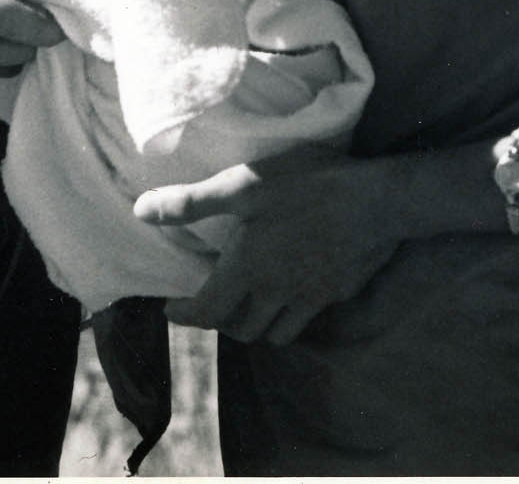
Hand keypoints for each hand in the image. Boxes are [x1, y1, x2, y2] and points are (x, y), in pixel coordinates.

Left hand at [137, 152, 401, 343]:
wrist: (377, 201)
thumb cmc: (307, 186)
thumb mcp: (245, 185)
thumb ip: (192, 202)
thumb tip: (141, 212)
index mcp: (247, 270)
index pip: (206, 311)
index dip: (183, 314)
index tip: (170, 309)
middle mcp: (275, 294)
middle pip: (240, 330)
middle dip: (219, 322)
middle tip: (211, 301)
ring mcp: (310, 299)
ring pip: (275, 334)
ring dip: (256, 325)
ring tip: (250, 302)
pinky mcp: (337, 293)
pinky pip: (307, 319)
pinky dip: (291, 316)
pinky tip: (293, 291)